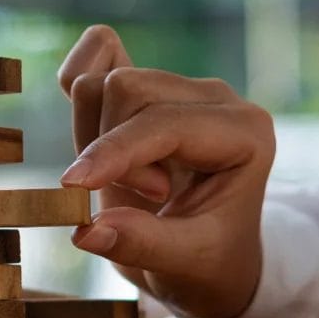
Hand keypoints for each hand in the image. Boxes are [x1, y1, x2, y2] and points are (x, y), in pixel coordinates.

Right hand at [57, 25, 275, 317]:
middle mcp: (213, 97)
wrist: (210, 253)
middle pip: (126, 89)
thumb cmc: (208, 259)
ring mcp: (176, 85)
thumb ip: (141, 244)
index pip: (163, 122)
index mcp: (245, 133)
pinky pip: (97, 53)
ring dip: (93, 135)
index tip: (74, 186)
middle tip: (142, 197)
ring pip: (102, 81)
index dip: (115, 152)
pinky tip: (85, 123)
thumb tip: (85, 230)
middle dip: (109, 148)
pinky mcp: (144, 87)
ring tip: (126, 178)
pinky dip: (77, 76)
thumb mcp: (185, 264)